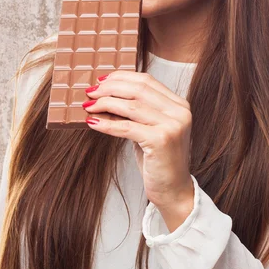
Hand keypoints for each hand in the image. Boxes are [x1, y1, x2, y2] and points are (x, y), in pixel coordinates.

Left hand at [82, 71, 193, 208]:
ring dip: (105, 104)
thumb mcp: (148, 130)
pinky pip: (126, 127)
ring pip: (131, 106)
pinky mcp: (161, 140)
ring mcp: (172, 126)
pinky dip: (107, 124)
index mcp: (179, 105)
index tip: (101, 80)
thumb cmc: (159, 161)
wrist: (173, 190)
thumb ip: (135, 112)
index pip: (147, 80)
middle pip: (138, 89)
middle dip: (110, 88)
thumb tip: (104, 96)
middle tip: (90, 92)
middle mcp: (179, 112)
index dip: (121, 77)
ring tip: (88, 106)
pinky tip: (93, 123)